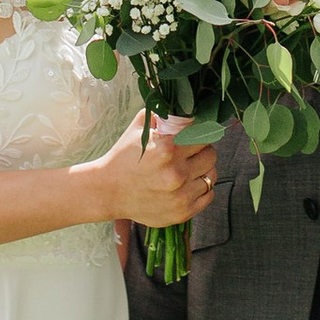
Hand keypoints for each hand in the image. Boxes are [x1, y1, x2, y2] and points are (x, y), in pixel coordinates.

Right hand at [91, 115, 218, 227]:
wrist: (107, 191)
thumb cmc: (123, 157)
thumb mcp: (138, 128)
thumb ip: (163, 114)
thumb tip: (185, 107)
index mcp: (167, 149)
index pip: (204, 136)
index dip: (199, 135)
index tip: (193, 137)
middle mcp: (176, 173)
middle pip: (211, 155)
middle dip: (202, 151)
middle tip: (190, 153)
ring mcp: (180, 196)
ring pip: (212, 176)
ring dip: (202, 171)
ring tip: (187, 170)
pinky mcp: (182, 212)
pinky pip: (209, 195)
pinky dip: (202, 189)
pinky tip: (187, 185)